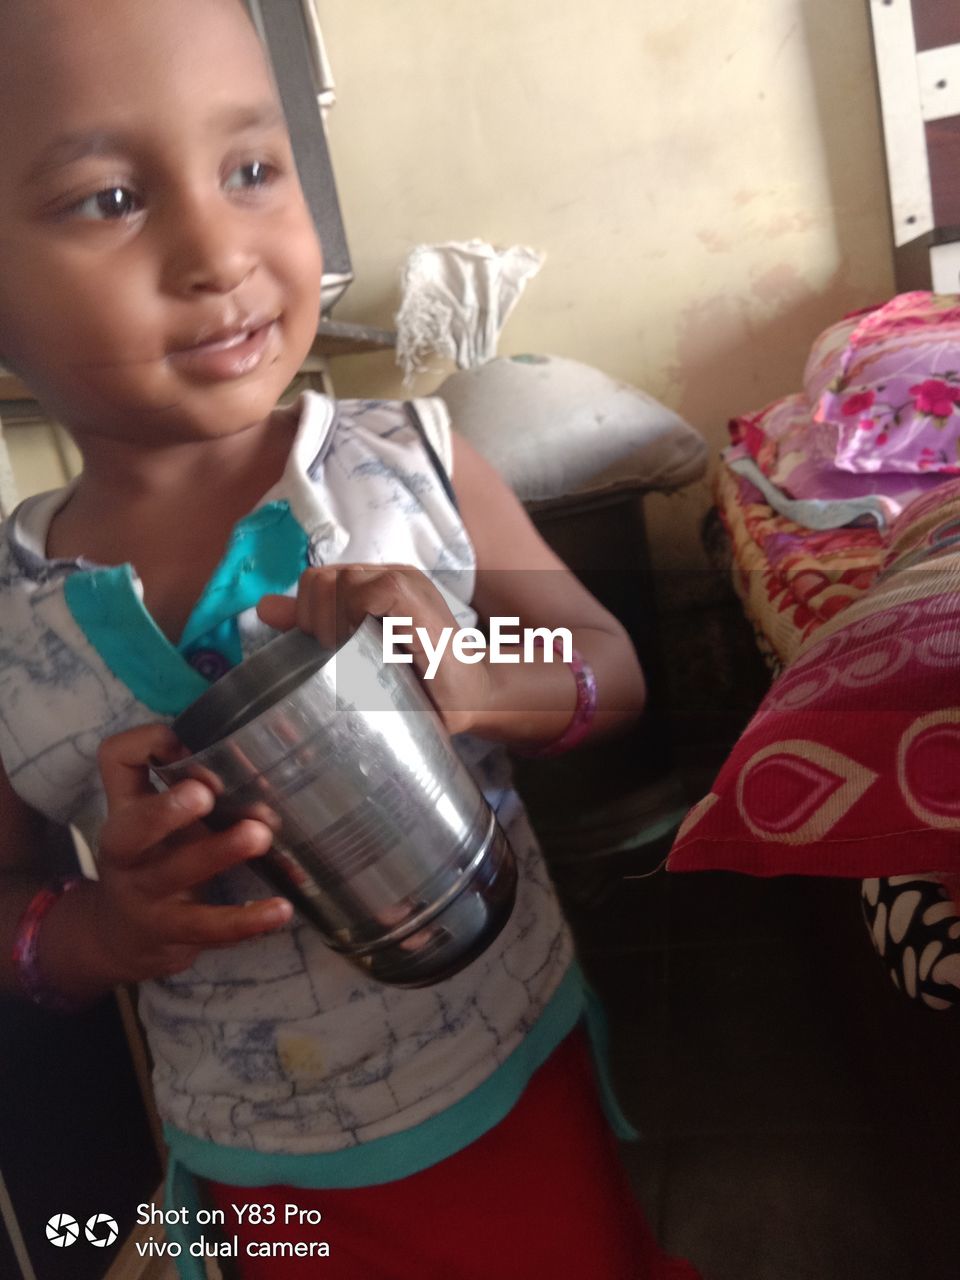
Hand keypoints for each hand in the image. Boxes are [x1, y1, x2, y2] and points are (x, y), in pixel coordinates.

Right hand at [91, 724, 292, 981]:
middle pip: (133, 828)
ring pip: (177, 874)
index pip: (116, 761)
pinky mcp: (174, 931)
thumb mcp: (165, 814)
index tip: (187, 743)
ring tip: (260, 836)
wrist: (125, 935)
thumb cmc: (158, 855)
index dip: (146, 745)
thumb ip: (196, 778)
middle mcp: (127, 851)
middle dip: (168, 809)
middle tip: (206, 792)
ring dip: (219, 853)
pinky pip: (209, 928)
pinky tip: (281, 910)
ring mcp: (147, 894)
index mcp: (127, 808)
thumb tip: (275, 735)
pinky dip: (247, 921)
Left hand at [257, 565, 493, 735]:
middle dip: (314, 622)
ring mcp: (403, 580)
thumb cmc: (418, 684)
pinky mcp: (414, 595)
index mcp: (374, 584)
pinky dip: (356, 619)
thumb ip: (316, 626)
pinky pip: (367, 592)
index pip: (316, 581)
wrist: (473, 698)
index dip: (307, 616)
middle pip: (319, 579)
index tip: (323, 651)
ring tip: (353, 657)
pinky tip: (367, 648)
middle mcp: (387, 574)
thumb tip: (264, 608)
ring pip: (337, 583)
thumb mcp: (357, 654)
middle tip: (337, 657)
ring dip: (333, 625)